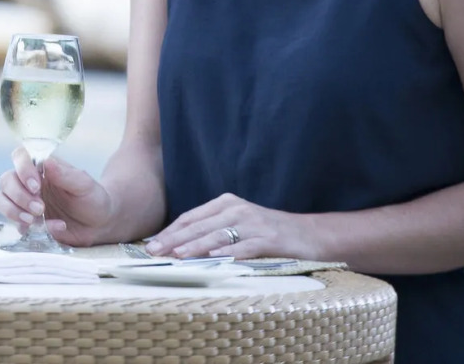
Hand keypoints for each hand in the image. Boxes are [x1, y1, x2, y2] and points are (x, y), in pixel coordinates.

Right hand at [0, 148, 115, 245]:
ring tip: (36, 220)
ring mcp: (24, 202)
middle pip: (6, 181)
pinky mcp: (26, 222)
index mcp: (41, 167)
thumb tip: (47, 162)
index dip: (22, 169)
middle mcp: (28, 182)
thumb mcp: (85, 185)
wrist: (100, 225)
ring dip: (13, 211)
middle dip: (19, 196)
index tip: (36, 186)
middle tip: (40, 208)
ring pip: (0, 200)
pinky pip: (15, 223)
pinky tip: (54, 228)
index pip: (20, 157)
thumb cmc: (93, 198)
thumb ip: (66, 174)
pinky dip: (30, 228)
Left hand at [145, 193, 319, 259]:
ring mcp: (254, 224)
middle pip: (199, 225)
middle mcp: (237, 210)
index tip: (150, 244)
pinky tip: (214, 259)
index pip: (190, 217)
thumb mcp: (239, 224)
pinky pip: (245, 247)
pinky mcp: (269, 239)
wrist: (312, 233)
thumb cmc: (269, 232)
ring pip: (218, 235)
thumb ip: (213, 229)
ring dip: (195, 246)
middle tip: (153, 252)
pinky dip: (228, 253)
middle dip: (174, 239)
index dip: (170, 231)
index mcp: (226, 204)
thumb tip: (179, 245)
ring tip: (176, 256)